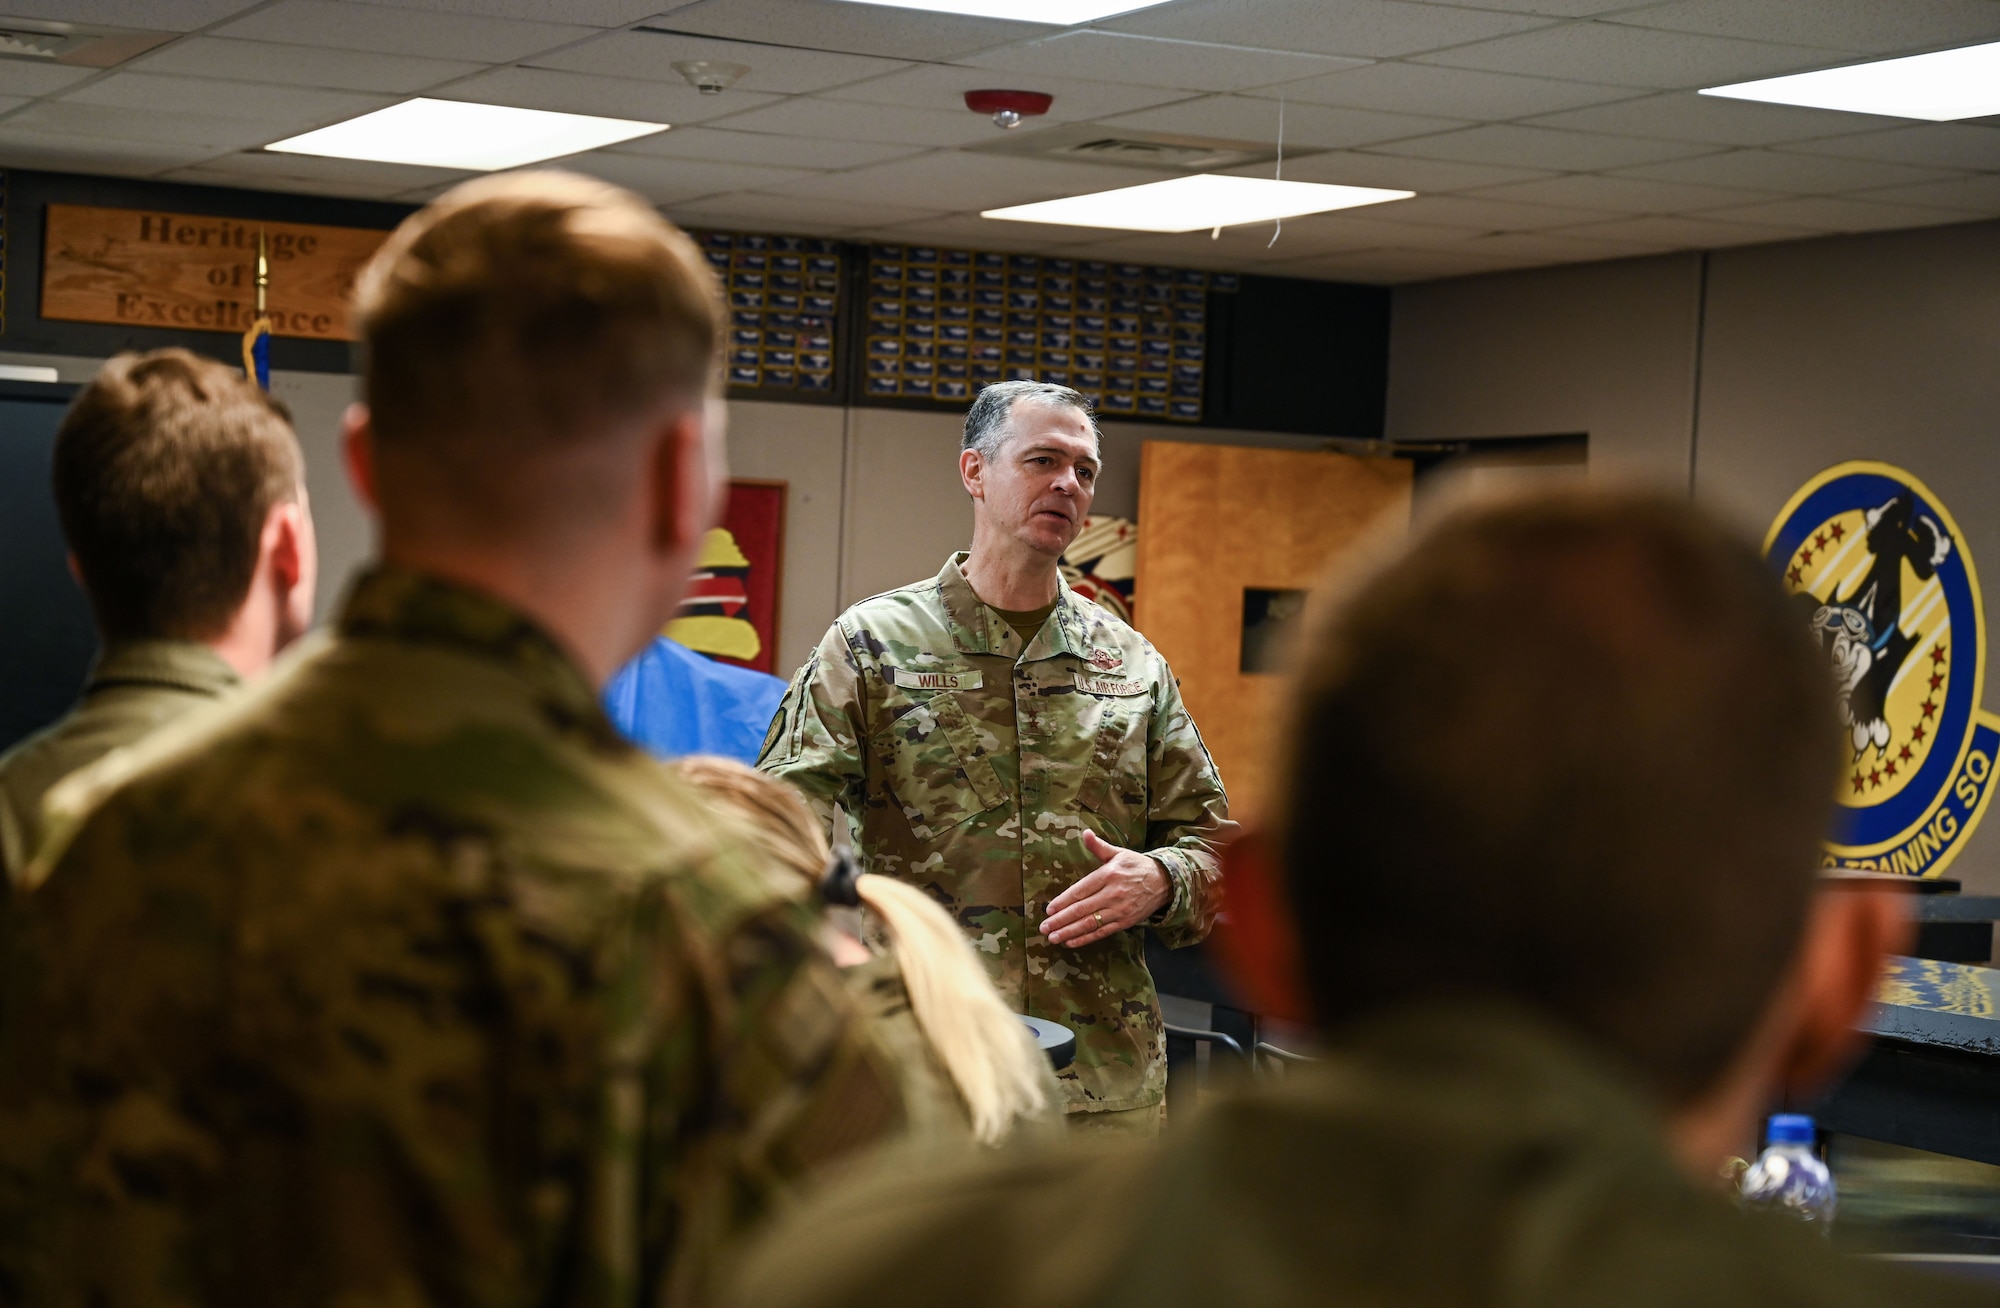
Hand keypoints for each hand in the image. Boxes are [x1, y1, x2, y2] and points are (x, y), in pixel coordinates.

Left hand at [1039, 830, 1170, 947]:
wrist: (1164, 882)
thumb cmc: (1137, 866)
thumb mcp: (1118, 853)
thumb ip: (1098, 846)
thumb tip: (1085, 833)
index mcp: (1108, 875)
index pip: (1080, 891)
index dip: (1063, 901)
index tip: (1049, 910)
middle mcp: (1112, 894)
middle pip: (1081, 909)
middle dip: (1061, 920)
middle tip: (1044, 928)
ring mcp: (1119, 910)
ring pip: (1090, 923)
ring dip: (1069, 932)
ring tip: (1053, 937)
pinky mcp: (1125, 922)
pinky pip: (1102, 932)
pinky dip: (1085, 938)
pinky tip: (1071, 942)